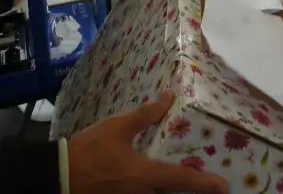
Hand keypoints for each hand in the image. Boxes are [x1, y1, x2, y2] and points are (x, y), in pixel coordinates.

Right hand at [68, 91, 227, 193]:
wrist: (58, 176)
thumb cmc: (89, 150)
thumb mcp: (117, 127)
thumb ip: (145, 114)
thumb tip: (169, 97)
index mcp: (145, 175)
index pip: (182, 179)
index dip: (205, 183)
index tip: (223, 186)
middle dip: (192, 189)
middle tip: (210, 182)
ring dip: (173, 189)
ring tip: (187, 179)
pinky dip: (156, 189)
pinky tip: (158, 180)